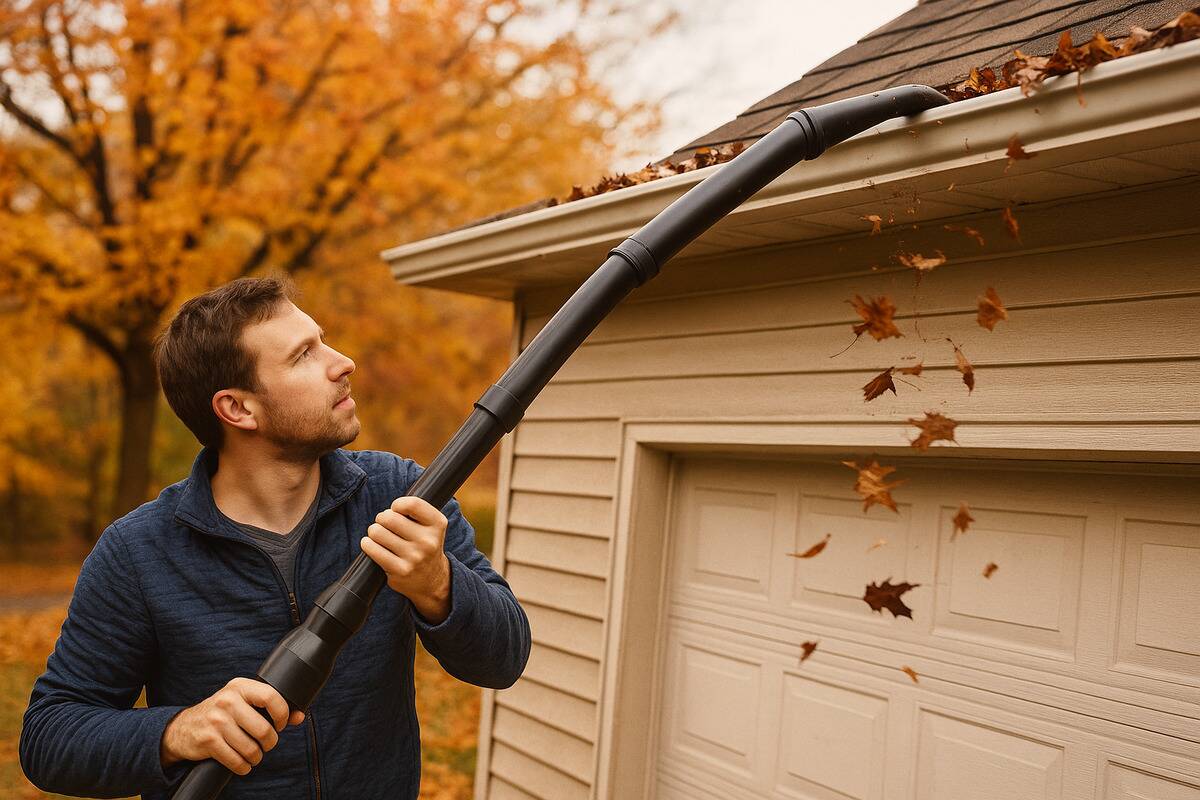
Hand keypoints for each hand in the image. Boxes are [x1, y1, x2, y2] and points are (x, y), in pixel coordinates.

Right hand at [160, 677, 304, 774]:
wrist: (182, 728)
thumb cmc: (221, 714)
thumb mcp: (243, 703)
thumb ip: (271, 707)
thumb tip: (299, 716)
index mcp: (240, 686)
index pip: (271, 697)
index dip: (282, 714)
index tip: (280, 724)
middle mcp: (227, 700)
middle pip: (264, 729)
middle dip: (270, 743)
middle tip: (266, 745)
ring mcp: (216, 721)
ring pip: (251, 748)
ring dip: (256, 757)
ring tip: (254, 755)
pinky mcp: (208, 740)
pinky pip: (236, 761)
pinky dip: (243, 767)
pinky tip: (243, 764)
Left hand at [360, 496, 451, 622]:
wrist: (432, 580)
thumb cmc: (424, 545)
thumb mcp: (431, 526)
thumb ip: (416, 511)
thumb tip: (392, 508)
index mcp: (438, 524)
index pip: (412, 504)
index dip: (397, 505)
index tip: (396, 510)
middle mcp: (428, 541)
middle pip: (389, 518)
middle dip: (381, 518)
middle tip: (384, 524)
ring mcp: (414, 557)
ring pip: (378, 532)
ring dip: (373, 531)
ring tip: (379, 535)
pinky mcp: (400, 570)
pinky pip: (373, 550)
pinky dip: (367, 544)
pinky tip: (371, 545)